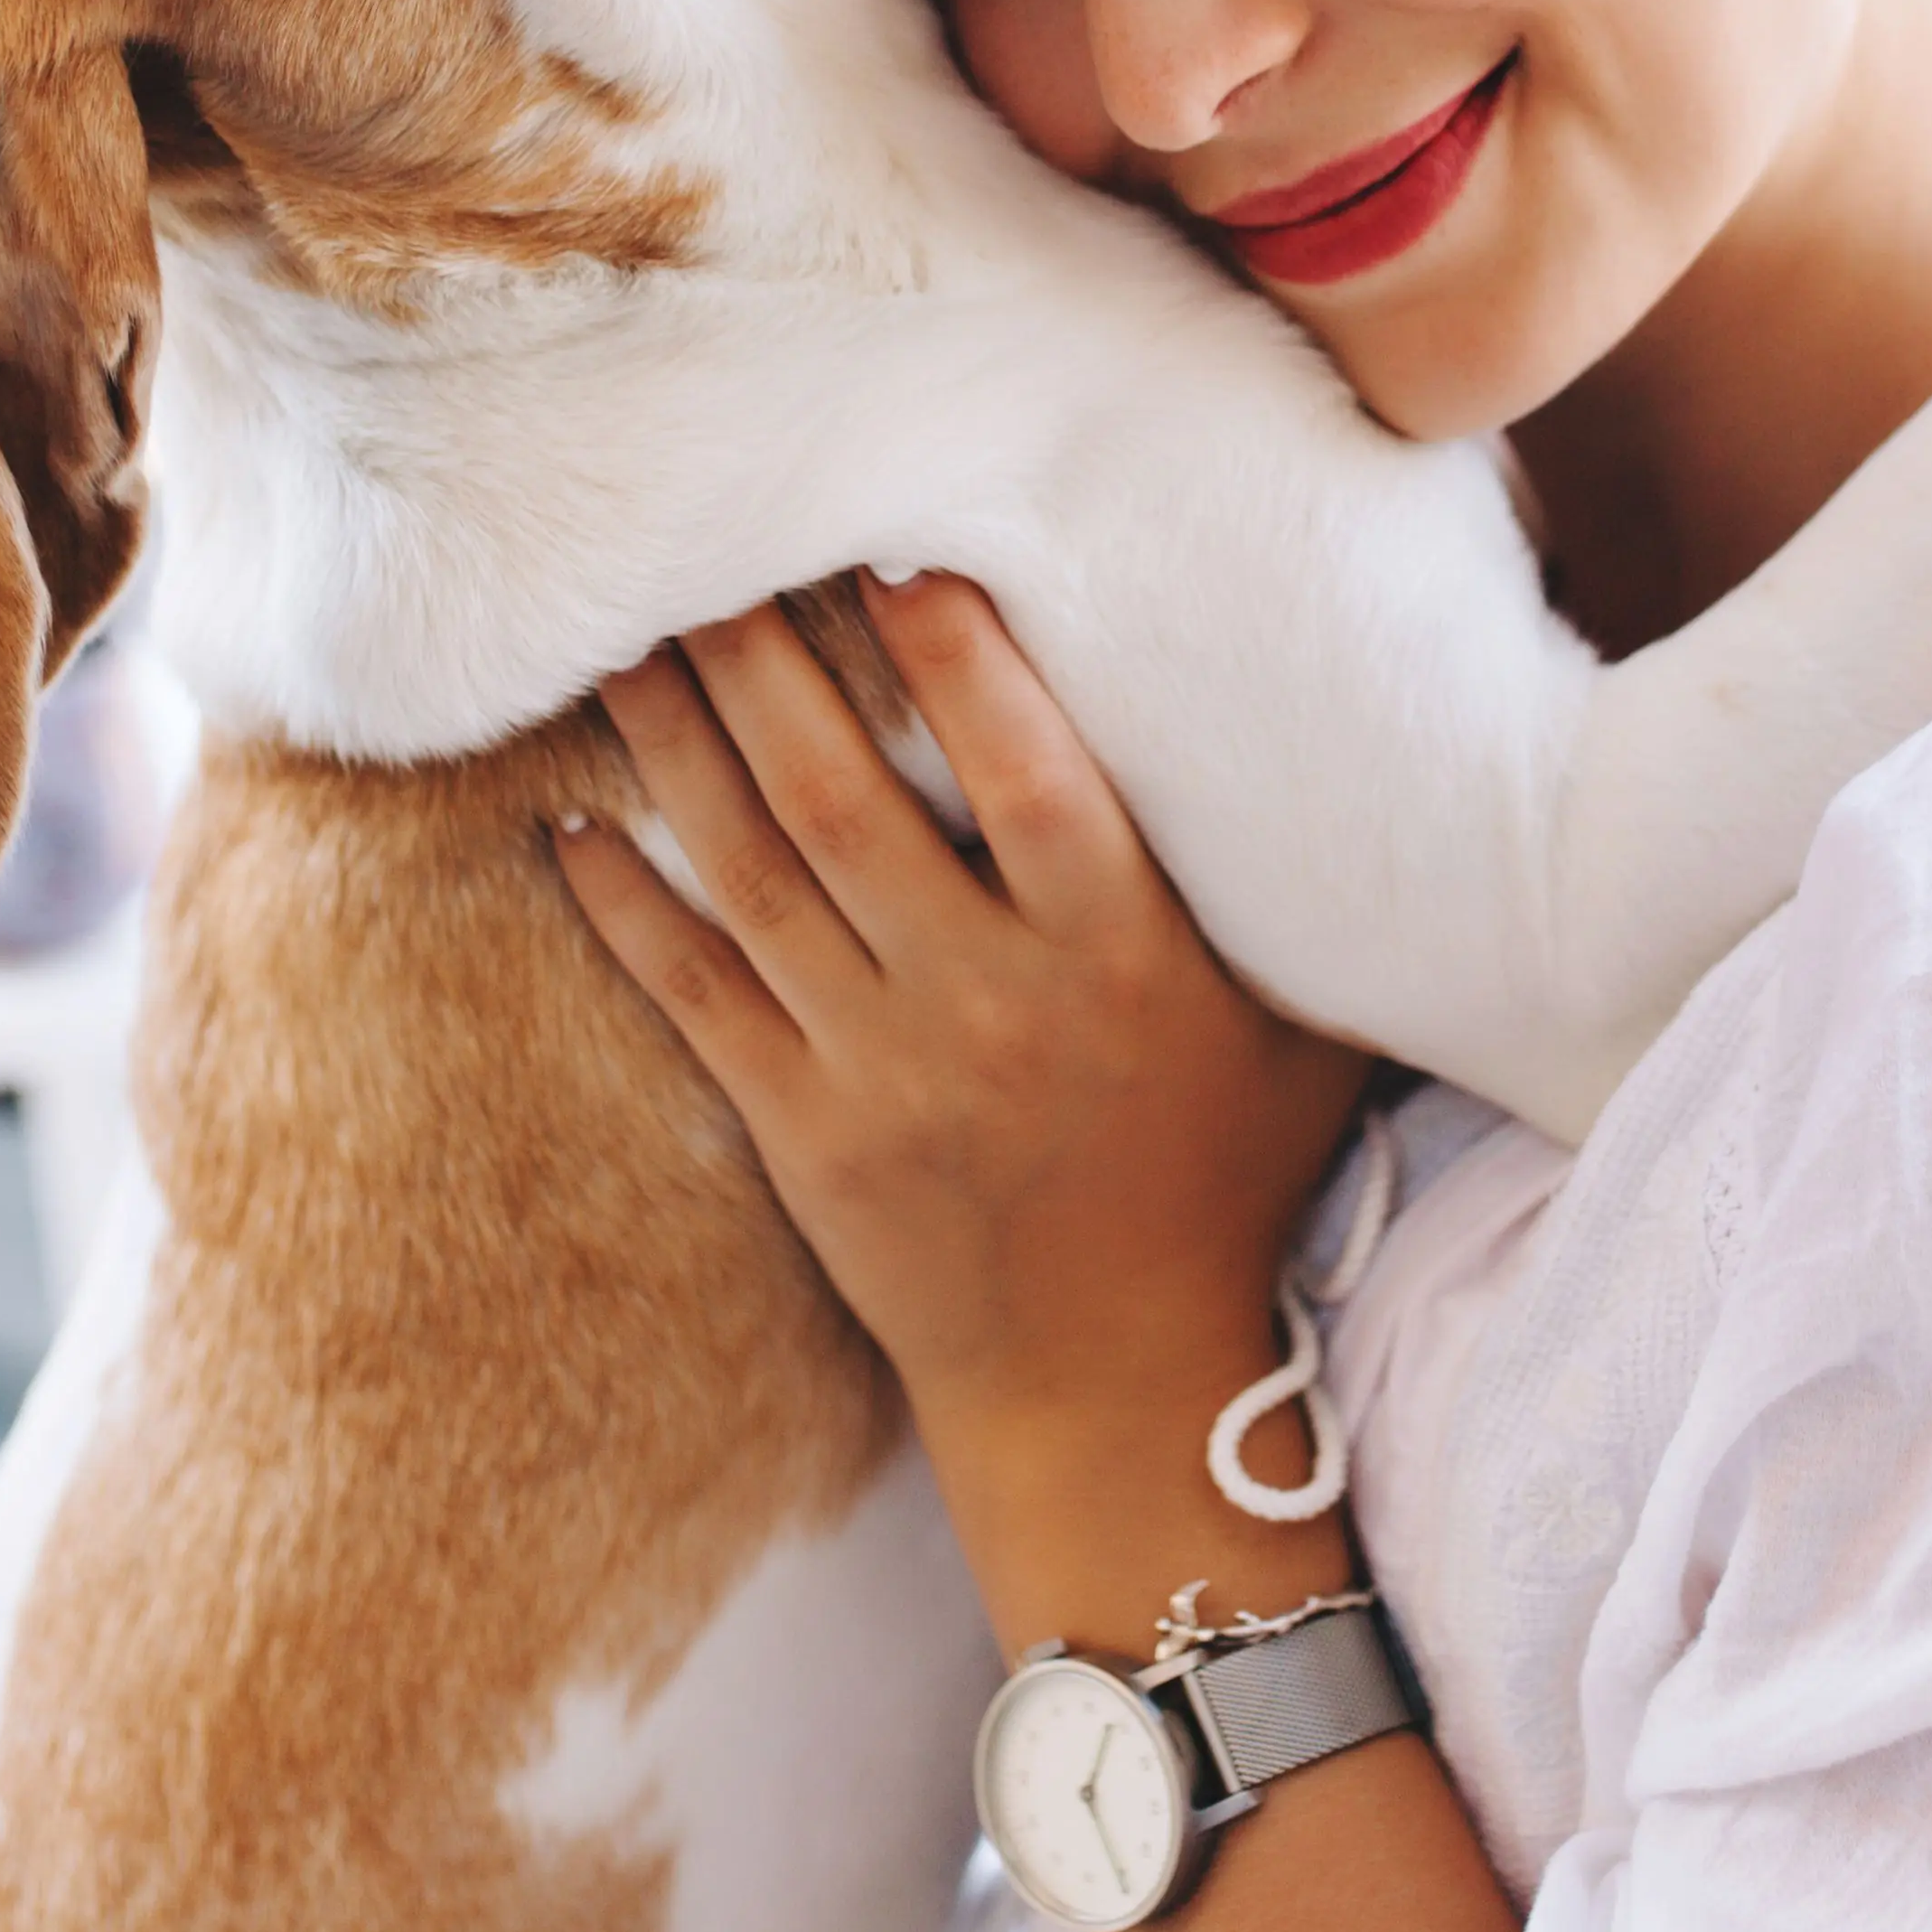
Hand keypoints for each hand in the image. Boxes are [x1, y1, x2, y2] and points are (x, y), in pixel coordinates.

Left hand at [557, 573, 1374, 1651]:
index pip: (1028, 778)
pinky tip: (571, 828)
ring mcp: (881, 1071)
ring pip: (754, 877)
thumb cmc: (1224, 1180)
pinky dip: (630, 910)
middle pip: (847, 804)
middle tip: (699, 543)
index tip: (896, 549)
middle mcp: (991, 1003)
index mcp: (1120, 957)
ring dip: (679, 749)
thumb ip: (1297, 895)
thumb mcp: (1304, 1033)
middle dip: (765, 664)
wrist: (1116, 1388)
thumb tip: (1360, 734)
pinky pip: (696, 998)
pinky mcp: (803, 1135)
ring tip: (621, 635)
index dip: (960, 661)